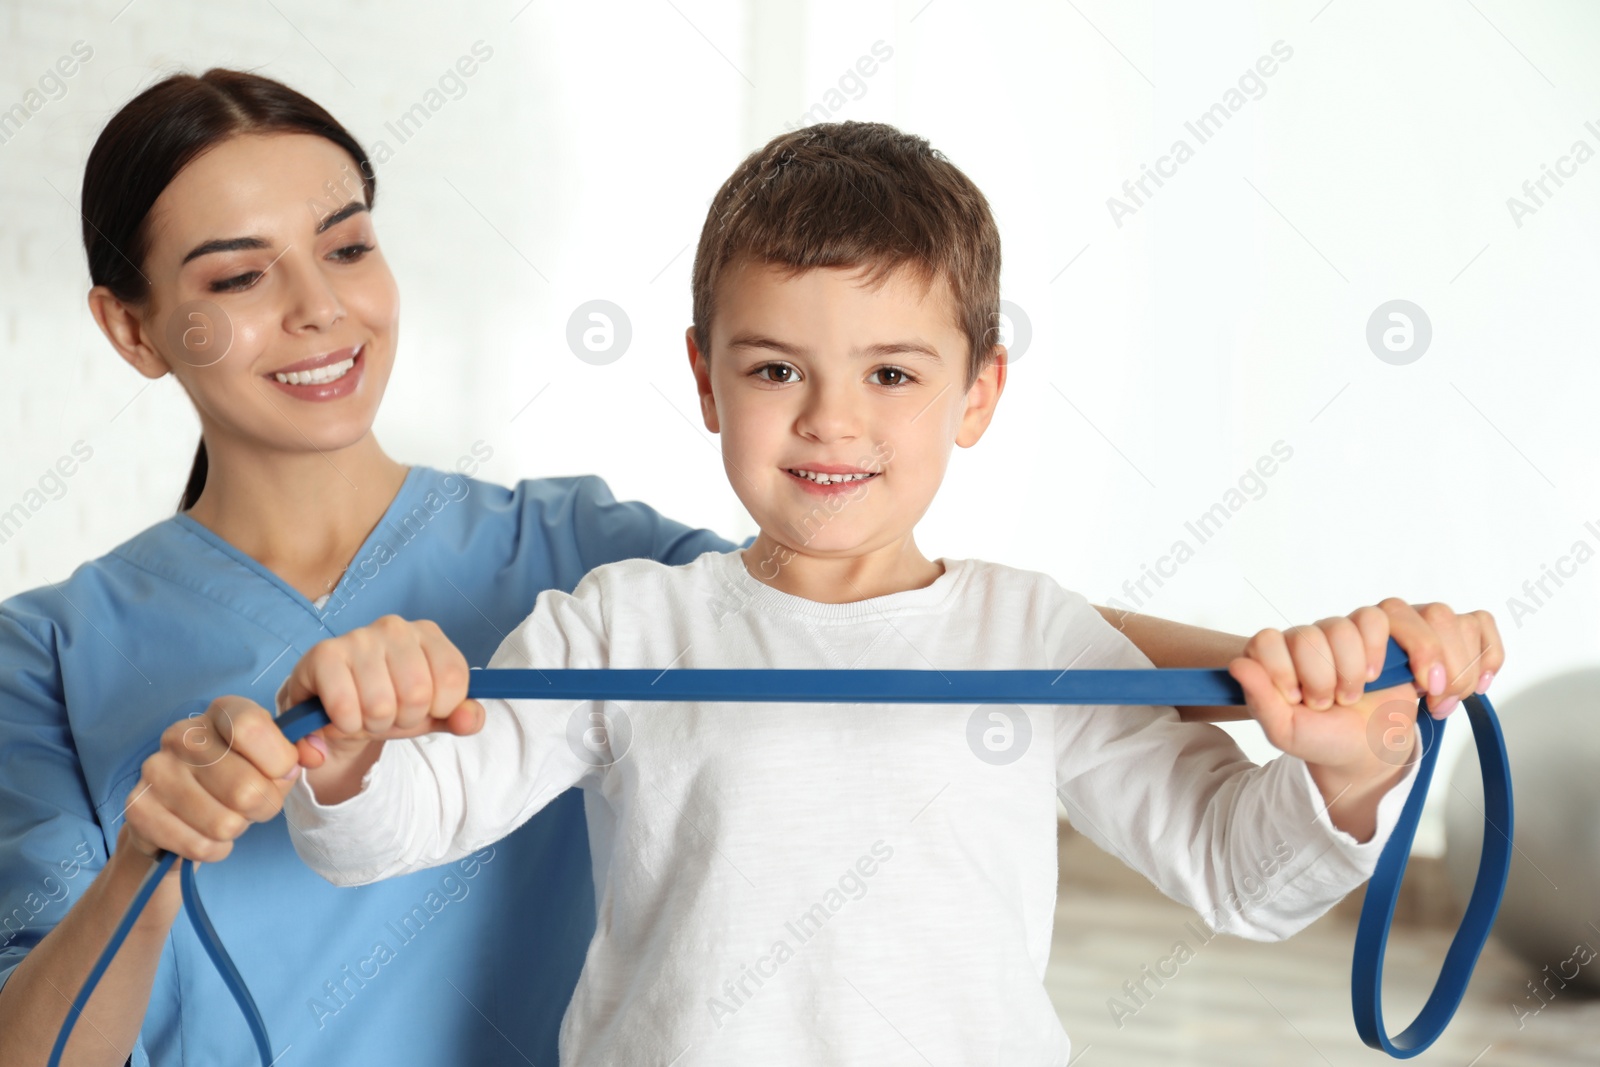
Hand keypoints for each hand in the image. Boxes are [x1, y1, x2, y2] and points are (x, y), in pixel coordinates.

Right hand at [123, 695, 302, 864]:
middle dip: (263, 807)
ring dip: (237, 830)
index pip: (253, 728)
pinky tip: (205, 833)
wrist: (179, 815)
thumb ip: (298, 753)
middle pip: (245, 788)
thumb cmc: (235, 779)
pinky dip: (214, 849)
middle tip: (254, 805)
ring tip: (227, 817)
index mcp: (220, 713)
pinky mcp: (138, 808)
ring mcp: (155, 771)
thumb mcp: (272, 761)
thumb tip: (315, 754)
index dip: (279, 761)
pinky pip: (199, 845)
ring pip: (224, 823)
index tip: (283, 772)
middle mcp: (182, 735)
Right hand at [279, 615, 484, 769]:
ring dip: (373, 724)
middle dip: (404, 719)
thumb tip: (469, 720)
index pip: (453, 678)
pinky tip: (342, 714)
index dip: (439, 709)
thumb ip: (461, 717)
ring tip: (365, 712)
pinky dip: (346, 724)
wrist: (336, 711)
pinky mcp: (324, 654)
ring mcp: (359, 636)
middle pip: (417, 693)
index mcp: (429, 634)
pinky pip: (345, 707)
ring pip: (380, 704)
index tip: (424, 708)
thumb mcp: (433, 714)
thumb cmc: (390, 703)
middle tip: (390, 712)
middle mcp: (395, 627)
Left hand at [1227, 599, 1503, 775]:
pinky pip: (1473, 621)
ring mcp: (1398, 630)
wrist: (1360, 756)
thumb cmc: (1323, 736)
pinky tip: (1471, 687)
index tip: (1321, 702)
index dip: (1316, 668)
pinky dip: (1480, 652)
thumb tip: (1238, 664)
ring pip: (1425, 612)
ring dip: (1432, 660)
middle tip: (1357, 702)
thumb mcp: (1286, 730)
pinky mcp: (1438, 640)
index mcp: (1311, 640)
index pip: (1313, 629)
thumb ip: (1261, 699)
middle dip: (1363, 670)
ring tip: (1429, 699)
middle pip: (1370, 616)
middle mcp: (1354, 626)